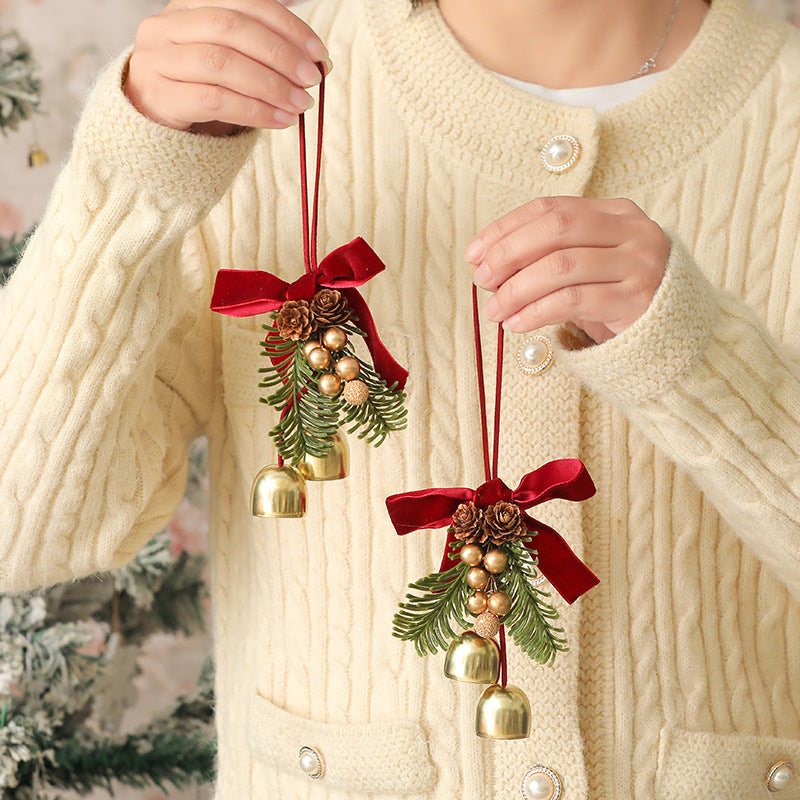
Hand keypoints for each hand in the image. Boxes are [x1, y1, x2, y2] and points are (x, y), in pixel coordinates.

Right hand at [124, 0, 330, 134]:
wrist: (150, 125)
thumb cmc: (199, 89)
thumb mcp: (230, 61)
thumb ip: (265, 52)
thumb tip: (320, 59)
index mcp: (190, 6)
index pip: (244, 2)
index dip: (286, 25)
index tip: (319, 52)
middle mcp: (168, 26)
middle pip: (231, 27)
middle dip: (280, 53)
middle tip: (312, 79)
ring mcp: (158, 60)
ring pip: (221, 63)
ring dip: (270, 85)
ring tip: (300, 104)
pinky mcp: (159, 97)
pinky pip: (214, 100)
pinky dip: (254, 111)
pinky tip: (280, 121)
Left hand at [466, 196, 669, 343]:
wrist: (674, 335)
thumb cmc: (617, 297)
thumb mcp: (585, 268)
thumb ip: (546, 257)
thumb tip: (485, 265)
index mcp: (616, 212)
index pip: (550, 208)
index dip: (506, 228)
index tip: (474, 253)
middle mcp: (632, 230)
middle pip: (556, 229)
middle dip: (509, 253)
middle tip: (482, 280)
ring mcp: (639, 263)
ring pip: (562, 266)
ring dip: (517, 289)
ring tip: (494, 310)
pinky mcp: (637, 300)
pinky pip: (574, 300)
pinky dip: (536, 311)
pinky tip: (517, 324)